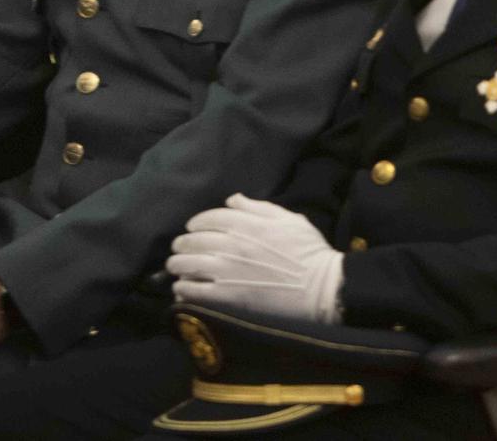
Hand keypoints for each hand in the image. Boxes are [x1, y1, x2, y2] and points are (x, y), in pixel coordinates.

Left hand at [167, 194, 342, 323]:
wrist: (321, 287)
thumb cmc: (309, 251)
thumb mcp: (290, 219)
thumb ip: (259, 207)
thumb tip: (232, 199)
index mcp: (249, 224)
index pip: (212, 217)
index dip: (197, 221)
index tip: (192, 227)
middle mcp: (233, 245)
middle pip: (195, 240)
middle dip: (182, 242)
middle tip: (178, 247)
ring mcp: (228, 272)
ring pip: (189, 264)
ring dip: (177, 264)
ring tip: (175, 268)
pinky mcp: (227, 297)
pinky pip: (195, 291)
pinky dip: (183, 289)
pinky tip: (181, 289)